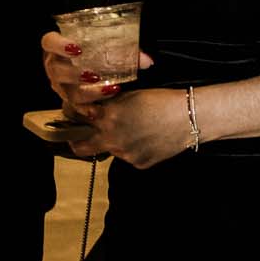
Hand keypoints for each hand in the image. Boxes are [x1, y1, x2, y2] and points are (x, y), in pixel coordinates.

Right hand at [41, 30, 153, 120]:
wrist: (88, 63)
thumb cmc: (95, 49)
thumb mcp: (108, 45)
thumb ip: (126, 50)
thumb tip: (147, 61)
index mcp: (57, 46)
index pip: (49, 41)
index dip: (59, 45)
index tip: (76, 48)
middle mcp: (54, 65)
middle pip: (57, 71)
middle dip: (75, 74)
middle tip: (94, 75)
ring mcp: (59, 84)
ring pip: (67, 92)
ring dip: (87, 92)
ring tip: (108, 90)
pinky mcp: (67, 98)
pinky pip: (74, 107)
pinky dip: (87, 109)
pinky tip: (99, 111)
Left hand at [66, 86, 194, 169]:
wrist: (188, 118)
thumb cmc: (160, 100)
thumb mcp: (129, 96)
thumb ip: (107, 105)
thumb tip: (91, 109)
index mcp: (107, 117)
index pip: (76, 118)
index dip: (71, 116)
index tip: (70, 114)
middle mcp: (111, 139)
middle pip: (80, 147)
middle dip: (74, 141)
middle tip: (76, 135)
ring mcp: (125, 155)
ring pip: (109, 150)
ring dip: (112, 141)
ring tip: (132, 129)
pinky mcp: (138, 164)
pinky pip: (128, 157)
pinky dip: (132, 148)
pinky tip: (146, 138)